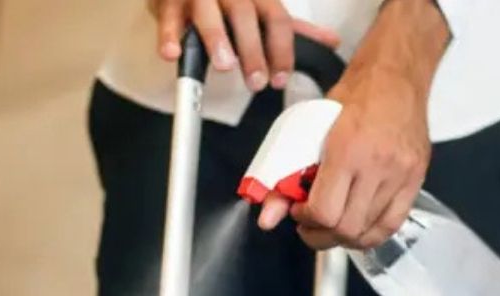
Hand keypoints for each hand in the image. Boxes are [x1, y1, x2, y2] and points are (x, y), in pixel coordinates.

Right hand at [150, 0, 339, 91]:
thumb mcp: (261, 8)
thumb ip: (288, 28)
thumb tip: (331, 41)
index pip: (277, 19)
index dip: (282, 49)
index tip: (280, 79)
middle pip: (245, 15)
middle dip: (252, 50)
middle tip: (256, 82)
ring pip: (208, 11)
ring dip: (217, 38)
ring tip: (225, 65)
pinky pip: (169, 16)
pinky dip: (169, 35)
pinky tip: (172, 55)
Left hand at [255, 0, 449, 249]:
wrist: (396, 76)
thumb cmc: (354, 96)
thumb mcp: (311, 126)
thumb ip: (287, 174)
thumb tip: (267, 216)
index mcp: (347, 149)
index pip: (324, 211)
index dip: (306, 220)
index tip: (299, 212)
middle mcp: (378, 166)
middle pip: (346, 228)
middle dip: (321, 235)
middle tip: (311, 224)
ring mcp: (401, 175)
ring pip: (369, 232)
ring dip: (344, 237)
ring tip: (333, 225)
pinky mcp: (416, 179)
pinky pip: (393, 224)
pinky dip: (371, 234)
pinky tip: (357, 227)